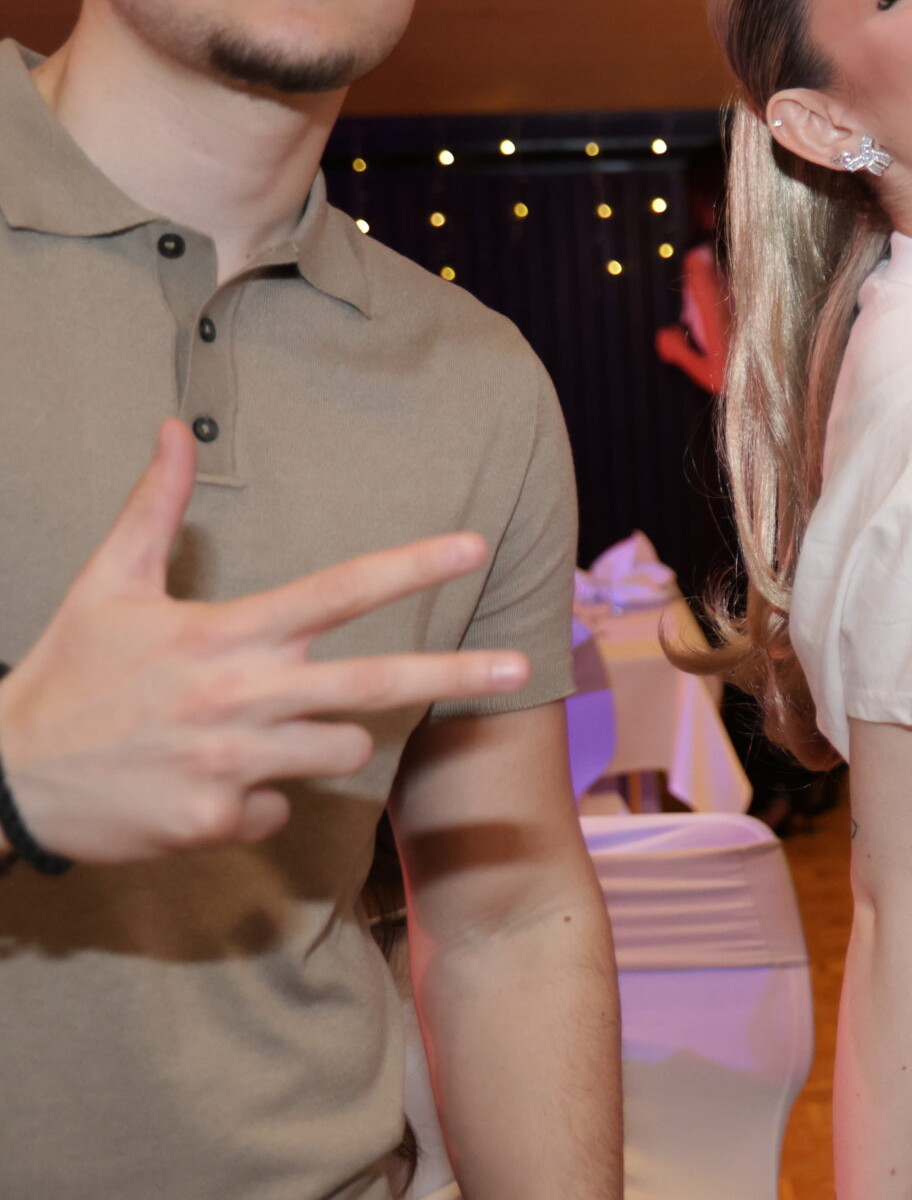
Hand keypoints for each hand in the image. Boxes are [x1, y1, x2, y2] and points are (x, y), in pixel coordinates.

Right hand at [0, 421, 525, 865]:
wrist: (1, 781)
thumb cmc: (67, 674)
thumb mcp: (106, 585)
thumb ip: (155, 508)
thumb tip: (172, 425)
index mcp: (224, 633)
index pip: (336, 590)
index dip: (410, 566)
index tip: (472, 546)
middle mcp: (238, 695)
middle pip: (375, 683)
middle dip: (456, 674)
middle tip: (523, 668)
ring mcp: (230, 763)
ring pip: (339, 749)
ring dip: (323, 739)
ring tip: (252, 731)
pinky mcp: (213, 822)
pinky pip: (281, 810)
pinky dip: (260, 801)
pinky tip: (205, 787)